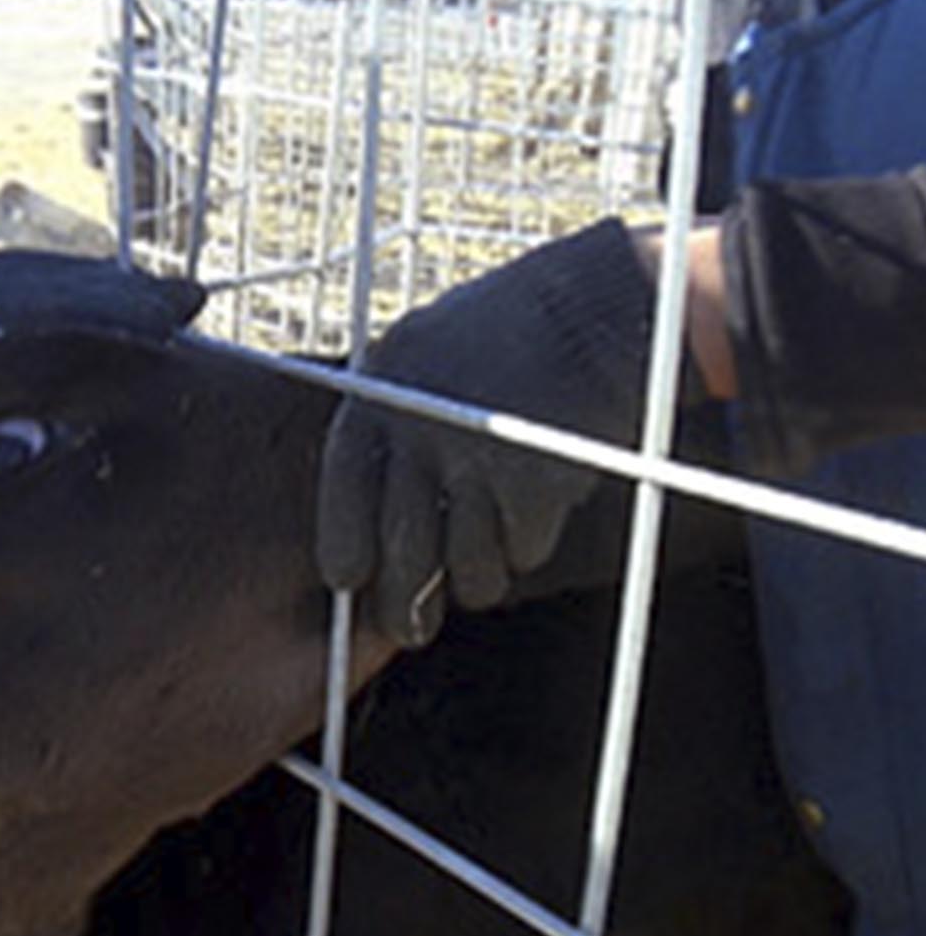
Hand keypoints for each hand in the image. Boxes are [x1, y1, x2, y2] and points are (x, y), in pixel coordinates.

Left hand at [316, 220, 657, 646]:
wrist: (593, 306)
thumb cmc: (507, 335)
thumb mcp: (426, 354)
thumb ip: (395, 421)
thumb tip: (375, 512)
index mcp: (384, 392)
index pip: (343, 483)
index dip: (342, 539)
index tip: (347, 578)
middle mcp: (421, 426)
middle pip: (401, 544)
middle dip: (403, 603)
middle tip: (410, 629)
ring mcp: (477, 454)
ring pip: (466, 562)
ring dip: (477, 578)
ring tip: (487, 565)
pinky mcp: (534, 478)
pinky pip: (522, 548)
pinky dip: (529, 544)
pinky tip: (537, 512)